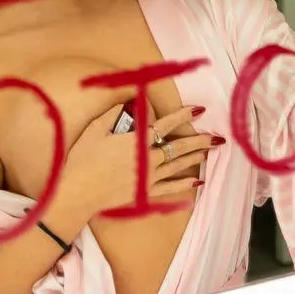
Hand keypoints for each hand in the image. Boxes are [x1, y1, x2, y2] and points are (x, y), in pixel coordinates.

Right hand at [62, 103, 222, 218]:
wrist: (77, 193)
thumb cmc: (82, 160)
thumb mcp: (95, 130)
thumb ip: (113, 113)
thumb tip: (127, 99)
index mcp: (137, 141)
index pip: (166, 125)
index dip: (183, 116)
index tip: (199, 110)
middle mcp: (148, 159)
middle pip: (178, 147)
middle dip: (199, 140)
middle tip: (217, 137)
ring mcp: (148, 178)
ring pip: (178, 166)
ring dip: (195, 158)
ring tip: (209, 151)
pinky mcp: (144, 194)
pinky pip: (169, 189)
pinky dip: (184, 186)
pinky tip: (197, 183)